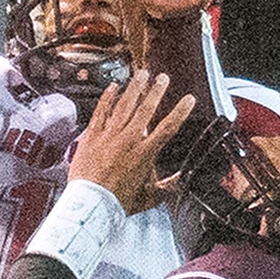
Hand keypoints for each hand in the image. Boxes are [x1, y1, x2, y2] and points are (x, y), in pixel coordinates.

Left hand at [69, 71, 195, 213]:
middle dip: (156, 91)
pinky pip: (101, 111)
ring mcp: (109, 135)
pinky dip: (108, 97)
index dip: (180, 111)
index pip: (168, 127)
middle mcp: (129, 140)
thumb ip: (167, 186)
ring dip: (135, 88)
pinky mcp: (92, 135)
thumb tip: (182, 181)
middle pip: (146, 109)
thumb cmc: (118, 202)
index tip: (189, 99)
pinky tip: (113, 86)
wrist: (91, 204)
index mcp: (145, 153)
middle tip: (163, 78)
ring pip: (125, 105)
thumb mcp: (149, 197)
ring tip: (142, 74)